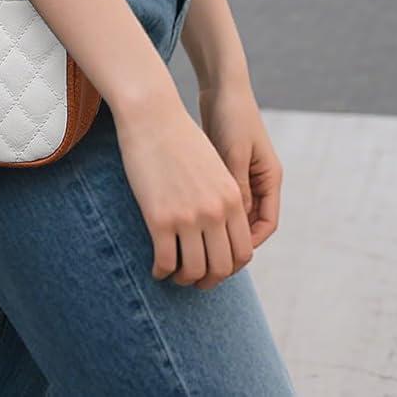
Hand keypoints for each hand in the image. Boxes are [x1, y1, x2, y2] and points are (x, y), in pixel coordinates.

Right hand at [112, 93, 255, 288]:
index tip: (215, 267)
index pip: (243, 252)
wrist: (152, 115)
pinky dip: (161, 271)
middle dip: (209, 281)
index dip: (230, 268)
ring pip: (194, 271)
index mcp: (233, 198)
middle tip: (195, 280)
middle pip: (222, 268)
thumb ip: (223, 197)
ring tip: (174, 275)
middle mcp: (215, 211)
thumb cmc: (180, 138)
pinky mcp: (159, 219)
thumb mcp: (214, 167)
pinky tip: (156, 267)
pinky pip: (165, 262)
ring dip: (184, 280)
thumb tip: (220, 227)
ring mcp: (188, 217)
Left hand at [197, 80, 282, 250]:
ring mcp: (243, 174)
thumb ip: (237, 187)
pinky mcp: (225, 168)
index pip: (267, 223)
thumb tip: (232, 224)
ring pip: (234, 213)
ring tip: (197, 243)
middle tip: (208, 256)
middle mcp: (259, 180)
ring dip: (220, 228)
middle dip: (232, 242)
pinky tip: (191, 219)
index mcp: (270, 178)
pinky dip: (210, 211)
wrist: (222, 86)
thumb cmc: (232, 116)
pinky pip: (221, 199)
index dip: (249, 243)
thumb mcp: (235, 153)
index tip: (225, 255)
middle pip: (250, 223)